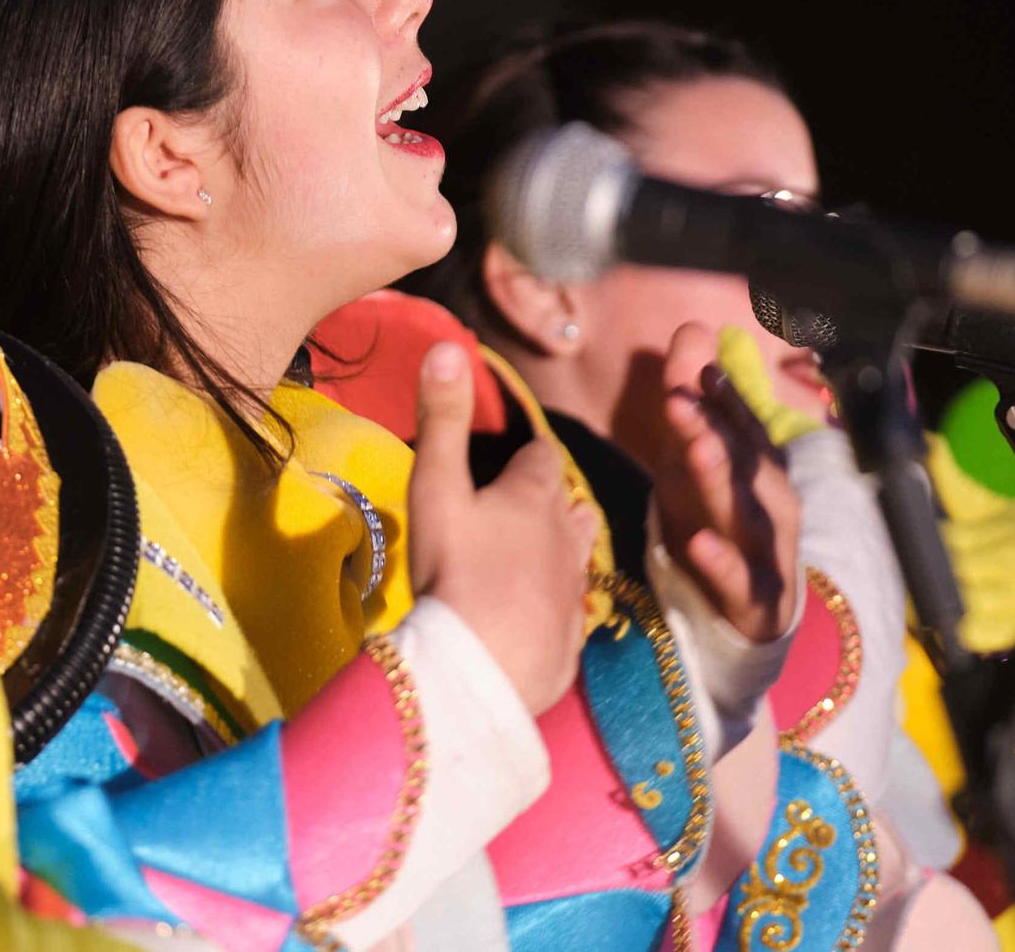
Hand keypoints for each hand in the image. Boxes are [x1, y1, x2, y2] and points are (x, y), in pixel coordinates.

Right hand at [408, 341, 596, 713]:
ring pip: (578, 553)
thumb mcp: (437, 487)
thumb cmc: (454, 569)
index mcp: (535, 494)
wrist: (481, 668)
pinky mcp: (572, 636)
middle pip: (567, 503)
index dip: (525, 454)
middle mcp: (568, 535)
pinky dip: (551, 604)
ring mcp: (575, 588)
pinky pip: (568, 609)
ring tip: (533, 553)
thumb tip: (447, 345)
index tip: (508, 459)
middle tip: (515, 507)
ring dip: (559, 547)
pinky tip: (533, 614)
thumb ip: (443, 418)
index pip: (541, 456)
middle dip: (546, 500)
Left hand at [653, 323, 800, 642]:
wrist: (755, 611)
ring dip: (722, 480)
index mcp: (756, 465)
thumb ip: (692, 399)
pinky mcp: (757, 598)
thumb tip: (692, 329)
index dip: (720, 396)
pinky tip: (699, 545)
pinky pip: (740, 581)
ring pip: (747, 514)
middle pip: (742, 461)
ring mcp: (766, 550)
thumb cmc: (720, 521)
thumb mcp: (693, 460)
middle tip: (681, 397)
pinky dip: (722, 563)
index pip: (740, 424)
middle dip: (714, 427)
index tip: (696, 364)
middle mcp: (768, 501)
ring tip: (696, 450)